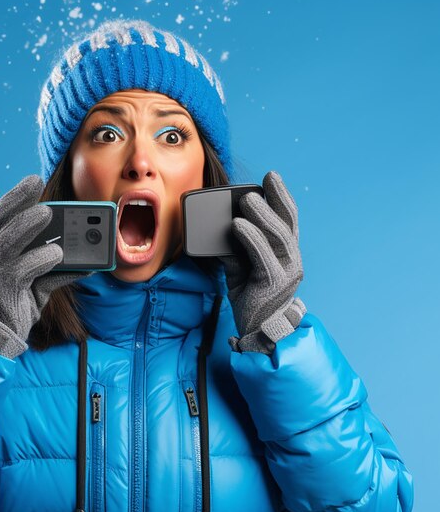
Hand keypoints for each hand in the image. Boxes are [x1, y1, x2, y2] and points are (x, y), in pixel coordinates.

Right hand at [0, 175, 88, 358]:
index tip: (32, 181)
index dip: (15, 198)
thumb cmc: (15, 308)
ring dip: (28, 224)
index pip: (0, 219)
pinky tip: (61, 254)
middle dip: (18, 199)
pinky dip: (46, 258)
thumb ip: (53, 269)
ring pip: (8, 240)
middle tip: (35, 182)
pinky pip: (29, 269)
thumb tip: (86, 260)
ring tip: (48, 212)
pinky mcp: (7, 290)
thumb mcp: (34, 284)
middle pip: (0, 222)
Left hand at [220, 171, 305, 353]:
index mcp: (286, 254)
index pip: (288, 220)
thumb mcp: (240, 269)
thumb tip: (220, 231)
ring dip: (262, 215)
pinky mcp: (272, 283)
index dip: (282, 197)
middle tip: (263, 181)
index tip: (271, 178)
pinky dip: (250, 237)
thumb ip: (235, 250)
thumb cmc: (251, 299)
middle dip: (277, 198)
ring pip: (277, 236)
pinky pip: (262, 255)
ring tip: (247, 200)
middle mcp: (292, 260)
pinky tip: (238, 225)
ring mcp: (286, 272)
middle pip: (287, 223)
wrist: (258, 332)